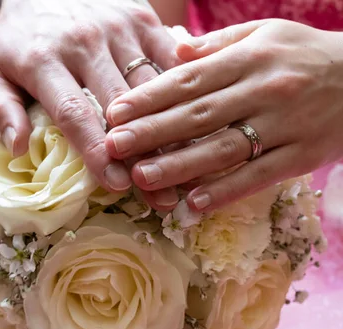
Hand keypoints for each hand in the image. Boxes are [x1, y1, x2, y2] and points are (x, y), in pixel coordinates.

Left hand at [0, 0, 180, 197]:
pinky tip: (194, 125)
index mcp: (43, 60)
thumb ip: (1, 110)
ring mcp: (117, 28)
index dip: (97, 152)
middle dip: (142, 153)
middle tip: (161, 193)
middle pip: (121, 106)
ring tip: (185, 168)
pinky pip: (168, 59)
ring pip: (152, 86)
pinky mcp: (142, 18)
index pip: (75, 114)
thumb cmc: (21, 38)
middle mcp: (84, 43)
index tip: (117, 184)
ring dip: (170, 129)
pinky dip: (182, 93)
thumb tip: (19, 147)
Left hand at [105, 19, 342, 210]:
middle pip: (199, 116)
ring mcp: (285, 125)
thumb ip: (217, 45)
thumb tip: (173, 52)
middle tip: (115, 146)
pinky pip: (259, 176)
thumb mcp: (264, 35)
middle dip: (152, 132)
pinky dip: (226, 190)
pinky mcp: (302, 155)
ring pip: (224, 149)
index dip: (150, 97)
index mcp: (250, 59)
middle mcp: (265, 91)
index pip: (190, 80)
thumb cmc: (304, 54)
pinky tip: (193, 202)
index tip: (115, 112)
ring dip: (179, 166)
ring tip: (142, 177)